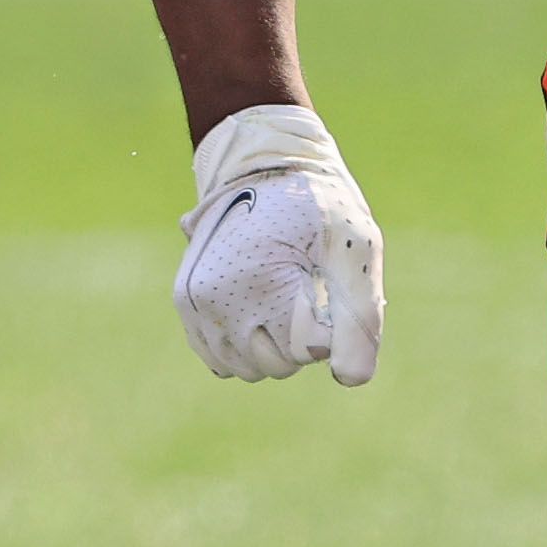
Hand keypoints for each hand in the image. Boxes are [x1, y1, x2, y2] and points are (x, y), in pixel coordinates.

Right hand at [175, 102, 383, 386]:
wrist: (265, 165)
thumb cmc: (319, 207)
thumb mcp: (356, 251)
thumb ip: (360, 318)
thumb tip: (350, 380)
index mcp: (258, 284)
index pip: (307, 351)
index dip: (330, 325)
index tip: (327, 283)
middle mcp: (215, 300)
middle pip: (277, 365)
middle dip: (302, 336)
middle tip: (306, 285)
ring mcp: (195, 304)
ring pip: (248, 368)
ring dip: (272, 344)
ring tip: (282, 293)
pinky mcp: (186, 304)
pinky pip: (220, 359)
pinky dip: (244, 345)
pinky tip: (260, 307)